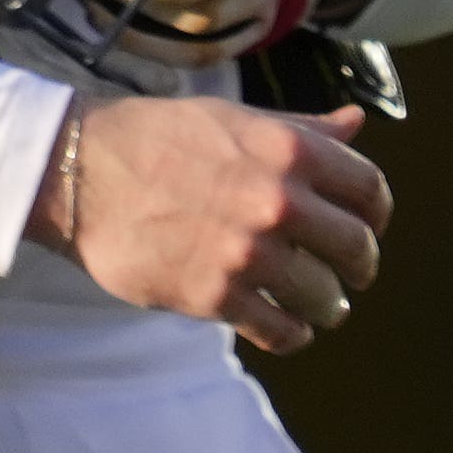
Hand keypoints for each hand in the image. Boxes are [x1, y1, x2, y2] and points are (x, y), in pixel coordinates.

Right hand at [36, 94, 388, 352]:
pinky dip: (290, 334)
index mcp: (289, 151)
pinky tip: (283, 327)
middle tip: (346, 274)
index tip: (365, 226)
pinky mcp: (215, 295)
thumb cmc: (153, 138)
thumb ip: (299, 129)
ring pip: (325, 298)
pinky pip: (280, 330)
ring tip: (316, 306)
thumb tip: (355, 122)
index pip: (370, 191)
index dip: (374, 214)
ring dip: (326, 306)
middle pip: (356, 250)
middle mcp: (279, 202)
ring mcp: (248, 253)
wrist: (77, 173)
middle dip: (358, 266)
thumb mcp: (231, 119)